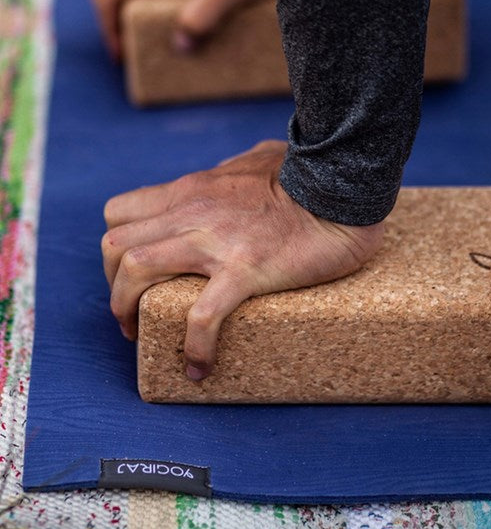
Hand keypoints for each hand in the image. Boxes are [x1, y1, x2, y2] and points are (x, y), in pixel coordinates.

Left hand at [101, 140, 384, 379]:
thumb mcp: (253, 160)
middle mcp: (190, 212)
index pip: (119, 211)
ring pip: (135, 271)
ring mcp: (214, 241)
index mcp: (190, 190)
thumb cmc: (303, 172)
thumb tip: (231, 174)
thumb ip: (230, 170)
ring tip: (141, 339)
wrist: (340, 186)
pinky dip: (194, 346)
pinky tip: (200, 368)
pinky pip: (203, 314)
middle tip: (131, 312)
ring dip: (126, 311)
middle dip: (112, 285)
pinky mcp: (246, 269)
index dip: (116, 246)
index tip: (130, 273)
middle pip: (114, 244)